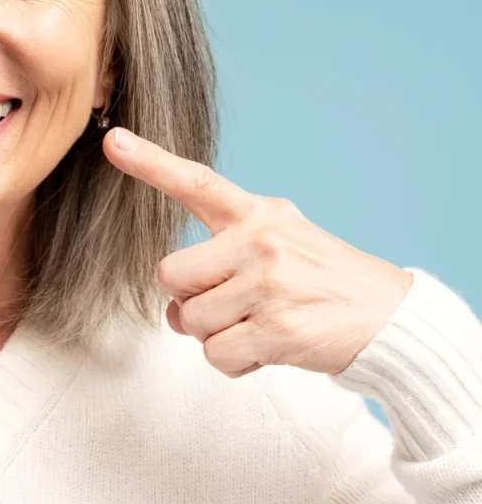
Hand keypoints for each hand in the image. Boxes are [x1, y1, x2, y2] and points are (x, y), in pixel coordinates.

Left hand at [103, 127, 412, 377]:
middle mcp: (261, 241)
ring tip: (258, 325)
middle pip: (170, 275)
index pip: (197, 183)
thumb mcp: (280, 244)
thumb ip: (219, 262)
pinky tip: (267, 348)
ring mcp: (270, 285)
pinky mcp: (279, 329)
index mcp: (258, 215)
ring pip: (191, 321)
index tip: (113, 141)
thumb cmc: (320, 283)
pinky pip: (217, 355)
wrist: (390, 319)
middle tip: (229, 306)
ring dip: (215, 336)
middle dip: (188, 300)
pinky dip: (234, 362)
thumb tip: (174, 309)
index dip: (150, 163)